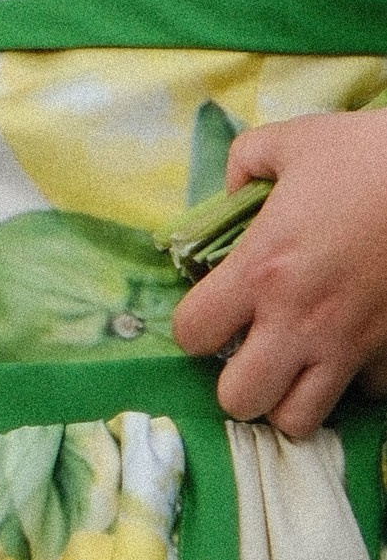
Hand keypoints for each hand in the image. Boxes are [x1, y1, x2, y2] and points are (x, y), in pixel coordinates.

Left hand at [175, 113, 386, 433]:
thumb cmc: (372, 153)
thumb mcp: (298, 138)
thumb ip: (247, 161)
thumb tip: (231, 190)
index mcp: (262, 270)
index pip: (191, 335)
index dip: (196, 326)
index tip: (216, 311)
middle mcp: (299, 320)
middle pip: (238, 400)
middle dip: (239, 381)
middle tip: (255, 351)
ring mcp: (350, 344)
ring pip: (298, 420)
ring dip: (291, 397)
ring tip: (299, 366)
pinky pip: (365, 394)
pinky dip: (358, 381)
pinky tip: (357, 349)